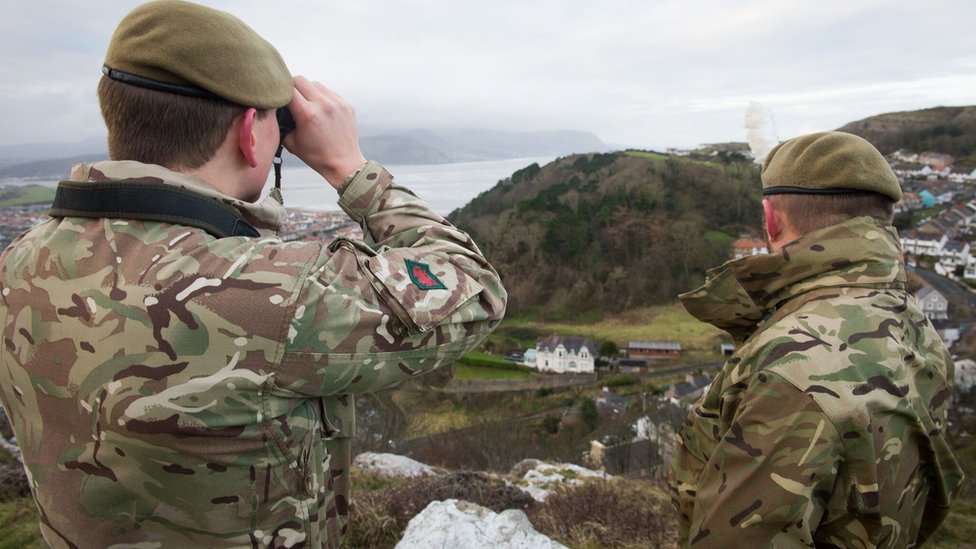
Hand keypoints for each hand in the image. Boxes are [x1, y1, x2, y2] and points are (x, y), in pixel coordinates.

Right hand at [284, 75, 366, 189]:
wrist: (343, 163)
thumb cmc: (316, 156)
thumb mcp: (291, 142)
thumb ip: (281, 123)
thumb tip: (276, 110)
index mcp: (308, 114)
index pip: (287, 89)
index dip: (280, 92)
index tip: (277, 97)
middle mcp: (323, 105)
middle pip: (300, 80)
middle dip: (292, 86)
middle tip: (290, 96)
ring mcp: (337, 103)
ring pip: (315, 84)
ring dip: (307, 89)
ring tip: (306, 102)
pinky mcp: (346, 105)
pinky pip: (329, 92)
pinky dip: (321, 96)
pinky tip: (320, 109)